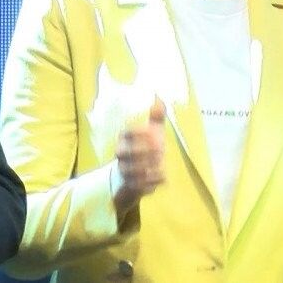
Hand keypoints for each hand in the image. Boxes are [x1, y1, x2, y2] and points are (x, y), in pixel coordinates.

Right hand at [111, 99, 165, 215]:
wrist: (131, 176)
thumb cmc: (143, 150)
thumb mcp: (151, 133)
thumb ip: (155, 118)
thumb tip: (159, 98)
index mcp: (124, 139)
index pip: (126, 133)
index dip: (140, 133)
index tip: (155, 133)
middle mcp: (120, 154)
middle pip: (124, 152)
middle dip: (142, 151)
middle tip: (160, 150)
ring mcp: (123, 170)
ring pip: (129, 170)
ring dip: (146, 167)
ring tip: (161, 165)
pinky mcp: (128, 185)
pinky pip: (136, 185)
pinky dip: (150, 182)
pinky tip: (163, 177)